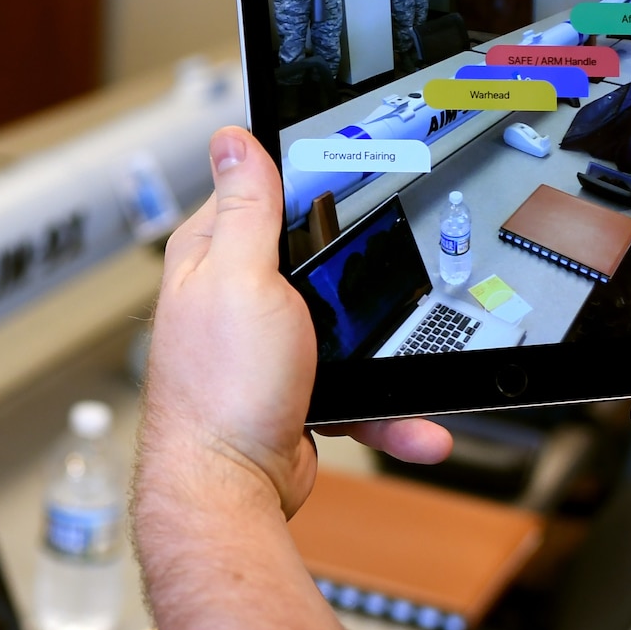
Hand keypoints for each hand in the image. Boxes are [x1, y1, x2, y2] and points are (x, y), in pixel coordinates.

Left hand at [139, 127, 450, 518]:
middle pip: (310, 251)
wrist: (232, 491)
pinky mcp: (296, 384)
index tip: (353, 169)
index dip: (304, 176)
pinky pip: (353, 382)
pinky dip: (385, 401)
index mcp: (213, 254)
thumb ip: (245, 207)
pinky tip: (412, 418)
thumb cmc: (221, 389)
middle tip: (392, 253)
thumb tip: (232, 139)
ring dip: (381, 341)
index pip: (258, 189)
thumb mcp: (242, 278)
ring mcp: (267, 341)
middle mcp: (235, 293)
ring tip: (417, 346)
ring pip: (341, 320)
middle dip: (354, 260)